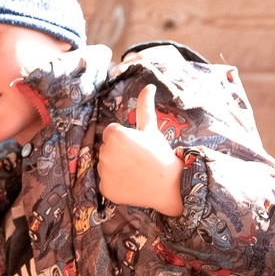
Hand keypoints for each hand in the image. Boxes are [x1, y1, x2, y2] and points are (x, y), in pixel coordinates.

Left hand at [98, 84, 183, 216]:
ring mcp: (104, 172)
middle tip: (138, 159)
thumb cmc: (160, 153)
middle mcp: (105, 152)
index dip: (126, 139)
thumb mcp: (151, 128)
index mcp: (115, 134)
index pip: (111, 133)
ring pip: (105, 165)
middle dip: (119, 152)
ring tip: (136, 171)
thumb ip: (144, 107)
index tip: (138, 146)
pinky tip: (131, 183)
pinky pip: (106, 183)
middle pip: (107, 148)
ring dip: (116, 168)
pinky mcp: (105, 189)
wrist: (170, 185)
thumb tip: (149, 86)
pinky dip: (116, 184)